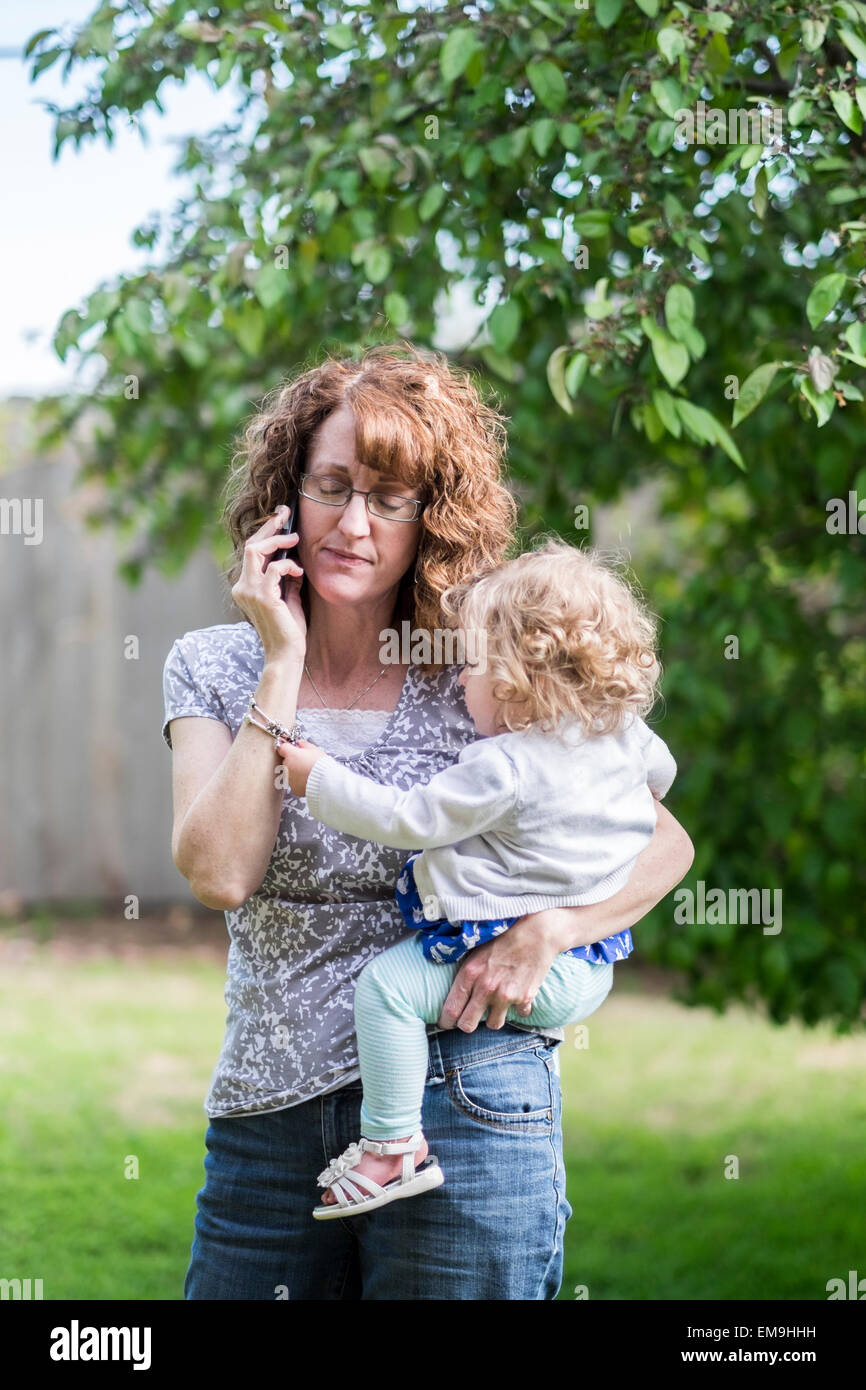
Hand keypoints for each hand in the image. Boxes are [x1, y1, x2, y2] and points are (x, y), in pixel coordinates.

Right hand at [230, 505, 306, 663]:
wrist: (287, 653)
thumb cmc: (288, 629)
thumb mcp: (288, 596)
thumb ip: (286, 578)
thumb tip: (292, 559)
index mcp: (245, 587)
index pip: (251, 553)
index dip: (265, 531)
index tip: (280, 517)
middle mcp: (242, 587)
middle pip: (251, 545)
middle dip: (269, 526)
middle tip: (286, 514)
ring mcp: (249, 592)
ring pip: (257, 550)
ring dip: (278, 541)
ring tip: (295, 539)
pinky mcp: (263, 597)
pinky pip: (275, 568)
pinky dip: (288, 565)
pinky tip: (298, 571)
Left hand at [275, 737, 324, 796]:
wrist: (326, 781)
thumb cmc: (321, 764)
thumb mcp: (314, 749)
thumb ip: (304, 744)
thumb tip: (300, 743)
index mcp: (291, 755)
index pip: (282, 748)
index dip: (287, 747)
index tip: (291, 748)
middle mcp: (287, 766)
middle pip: (286, 761)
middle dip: (293, 760)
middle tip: (304, 761)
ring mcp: (289, 778)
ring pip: (289, 772)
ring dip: (296, 771)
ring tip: (308, 771)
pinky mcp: (293, 787)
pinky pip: (294, 782)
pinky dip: (299, 781)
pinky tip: (308, 778)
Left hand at [437, 912, 561, 1031]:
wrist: (537, 932)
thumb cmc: (505, 936)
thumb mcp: (477, 951)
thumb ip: (467, 973)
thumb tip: (455, 992)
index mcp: (470, 974)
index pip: (451, 1010)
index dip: (446, 1021)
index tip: (447, 1023)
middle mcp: (485, 988)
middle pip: (467, 1025)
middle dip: (466, 1024)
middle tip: (468, 1020)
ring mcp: (506, 996)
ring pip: (493, 1024)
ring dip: (493, 1017)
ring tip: (495, 1006)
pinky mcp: (525, 998)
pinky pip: (519, 1014)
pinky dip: (518, 1008)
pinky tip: (518, 996)